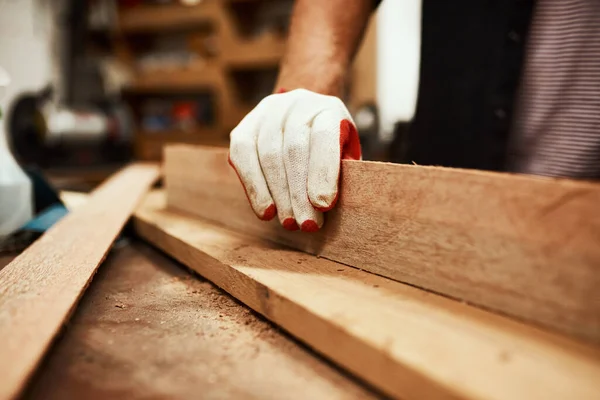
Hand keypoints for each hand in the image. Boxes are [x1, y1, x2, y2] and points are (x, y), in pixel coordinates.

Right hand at [229, 89, 360, 231]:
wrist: (303, 119)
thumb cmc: (329, 149)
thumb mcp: (344, 155)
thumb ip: (341, 174)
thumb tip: (326, 205)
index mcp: (328, 109)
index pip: (323, 136)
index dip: (323, 171)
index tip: (323, 205)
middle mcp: (297, 104)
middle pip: (294, 149)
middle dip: (299, 192)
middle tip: (305, 224)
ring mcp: (268, 111)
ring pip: (268, 154)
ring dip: (278, 194)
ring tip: (289, 222)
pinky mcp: (245, 125)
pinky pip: (243, 155)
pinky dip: (254, 186)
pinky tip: (266, 211)